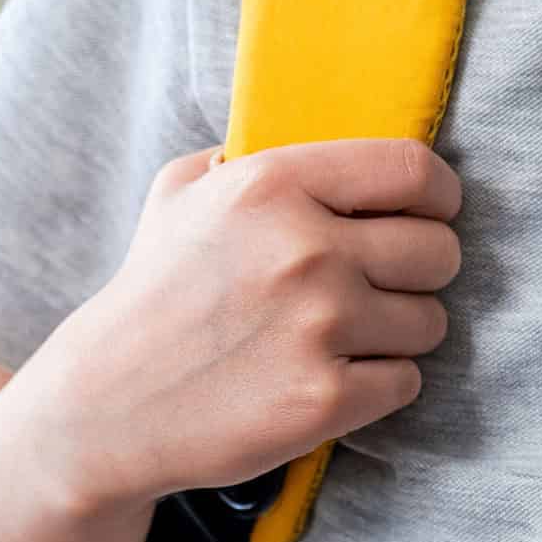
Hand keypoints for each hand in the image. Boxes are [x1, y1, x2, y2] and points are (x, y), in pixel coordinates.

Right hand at [17, 137, 462, 509]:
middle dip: (424, 268)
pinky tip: (337, 376)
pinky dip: (382, 383)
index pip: (413, 171)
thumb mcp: (185, 190)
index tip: (434, 211)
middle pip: (438, 249)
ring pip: (430, 319)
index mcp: (276, 183)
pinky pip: (406, 381)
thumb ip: (253, 151)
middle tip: (389, 282)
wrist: (102, 408)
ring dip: (402, 329)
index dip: (439, 193)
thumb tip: (328, 133)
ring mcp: (318, 326)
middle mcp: (307, 248)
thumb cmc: (153, 289)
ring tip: (353, 333)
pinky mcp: (322, 399)